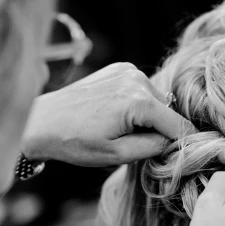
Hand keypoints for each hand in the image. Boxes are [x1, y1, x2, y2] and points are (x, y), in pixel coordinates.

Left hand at [21, 62, 196, 166]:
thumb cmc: (75, 142)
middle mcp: (137, 79)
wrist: (43, 120)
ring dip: (147, 117)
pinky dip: (136, 104)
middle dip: (158, 130)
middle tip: (131, 145)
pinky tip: (114, 114)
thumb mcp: (117, 155)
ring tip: (118, 129)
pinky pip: (141, 90)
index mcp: (139, 101)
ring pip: (156, 101)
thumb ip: (153, 148)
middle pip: (168, 112)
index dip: (181, 144)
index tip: (177, 158)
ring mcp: (128, 69)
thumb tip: (175, 140)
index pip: (178, 126)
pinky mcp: (119, 67)